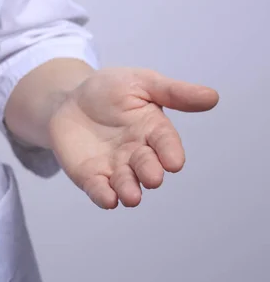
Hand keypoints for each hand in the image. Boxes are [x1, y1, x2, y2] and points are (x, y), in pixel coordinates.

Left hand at [48, 68, 218, 208]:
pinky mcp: (91, 176)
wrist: (69, 100)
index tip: (174, 162)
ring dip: (129, 190)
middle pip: (147, 166)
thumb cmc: (109, 90)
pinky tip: (108, 199)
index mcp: (153, 129)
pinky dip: (104, 196)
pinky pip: (99, 189)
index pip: (166, 142)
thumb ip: (173, 92)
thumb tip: (212, 97)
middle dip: (150, 173)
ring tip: (132, 196)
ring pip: (125, 183)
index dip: (170, 152)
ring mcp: (114, 167)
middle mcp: (137, 152)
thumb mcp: (140, 82)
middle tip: (152, 178)